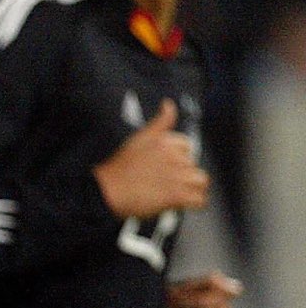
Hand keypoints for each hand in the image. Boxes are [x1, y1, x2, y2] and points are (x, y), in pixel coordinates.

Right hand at [94, 98, 208, 219]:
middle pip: (193, 165)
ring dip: (192, 188)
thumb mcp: (139, 138)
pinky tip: (181, 203)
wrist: (106, 192)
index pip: (187, 147)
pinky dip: (193, 203)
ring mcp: (177, 176)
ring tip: (175, 194)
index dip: (176, 159)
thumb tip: (169, 104)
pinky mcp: (176, 195)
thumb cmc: (118, 169)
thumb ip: (160, 121)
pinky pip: (199, 199)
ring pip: (201, 181)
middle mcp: (174, 157)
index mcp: (166, 141)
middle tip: (162, 184)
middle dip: (182, 175)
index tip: (163, 169)